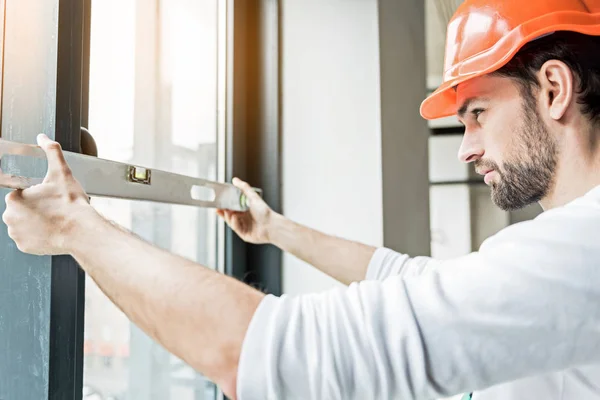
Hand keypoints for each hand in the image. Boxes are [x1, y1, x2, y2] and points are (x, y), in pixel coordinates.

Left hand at [2, 134, 95, 254]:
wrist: (82, 232)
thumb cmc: (71, 205)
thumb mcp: (62, 173)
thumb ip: (51, 152)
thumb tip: (43, 138)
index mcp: (14, 198)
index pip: (21, 194)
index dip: (37, 195)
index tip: (50, 199)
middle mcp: (9, 217)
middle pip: (21, 209)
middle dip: (35, 209)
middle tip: (53, 209)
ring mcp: (16, 234)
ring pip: (24, 224)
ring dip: (35, 222)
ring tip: (54, 221)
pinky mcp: (25, 247)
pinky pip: (29, 239)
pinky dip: (38, 236)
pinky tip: (51, 231)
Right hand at [216, 177, 274, 243]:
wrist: (272, 224)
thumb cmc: (264, 211)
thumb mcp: (252, 197)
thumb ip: (243, 188)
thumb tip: (235, 180)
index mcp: (244, 211)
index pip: (231, 209)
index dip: (224, 206)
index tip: (218, 202)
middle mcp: (244, 220)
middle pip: (229, 216)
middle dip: (223, 212)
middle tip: (218, 208)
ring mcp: (244, 228)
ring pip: (231, 222)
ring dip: (228, 217)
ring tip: (228, 211)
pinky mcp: (244, 235)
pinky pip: (236, 229)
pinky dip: (234, 223)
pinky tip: (234, 217)